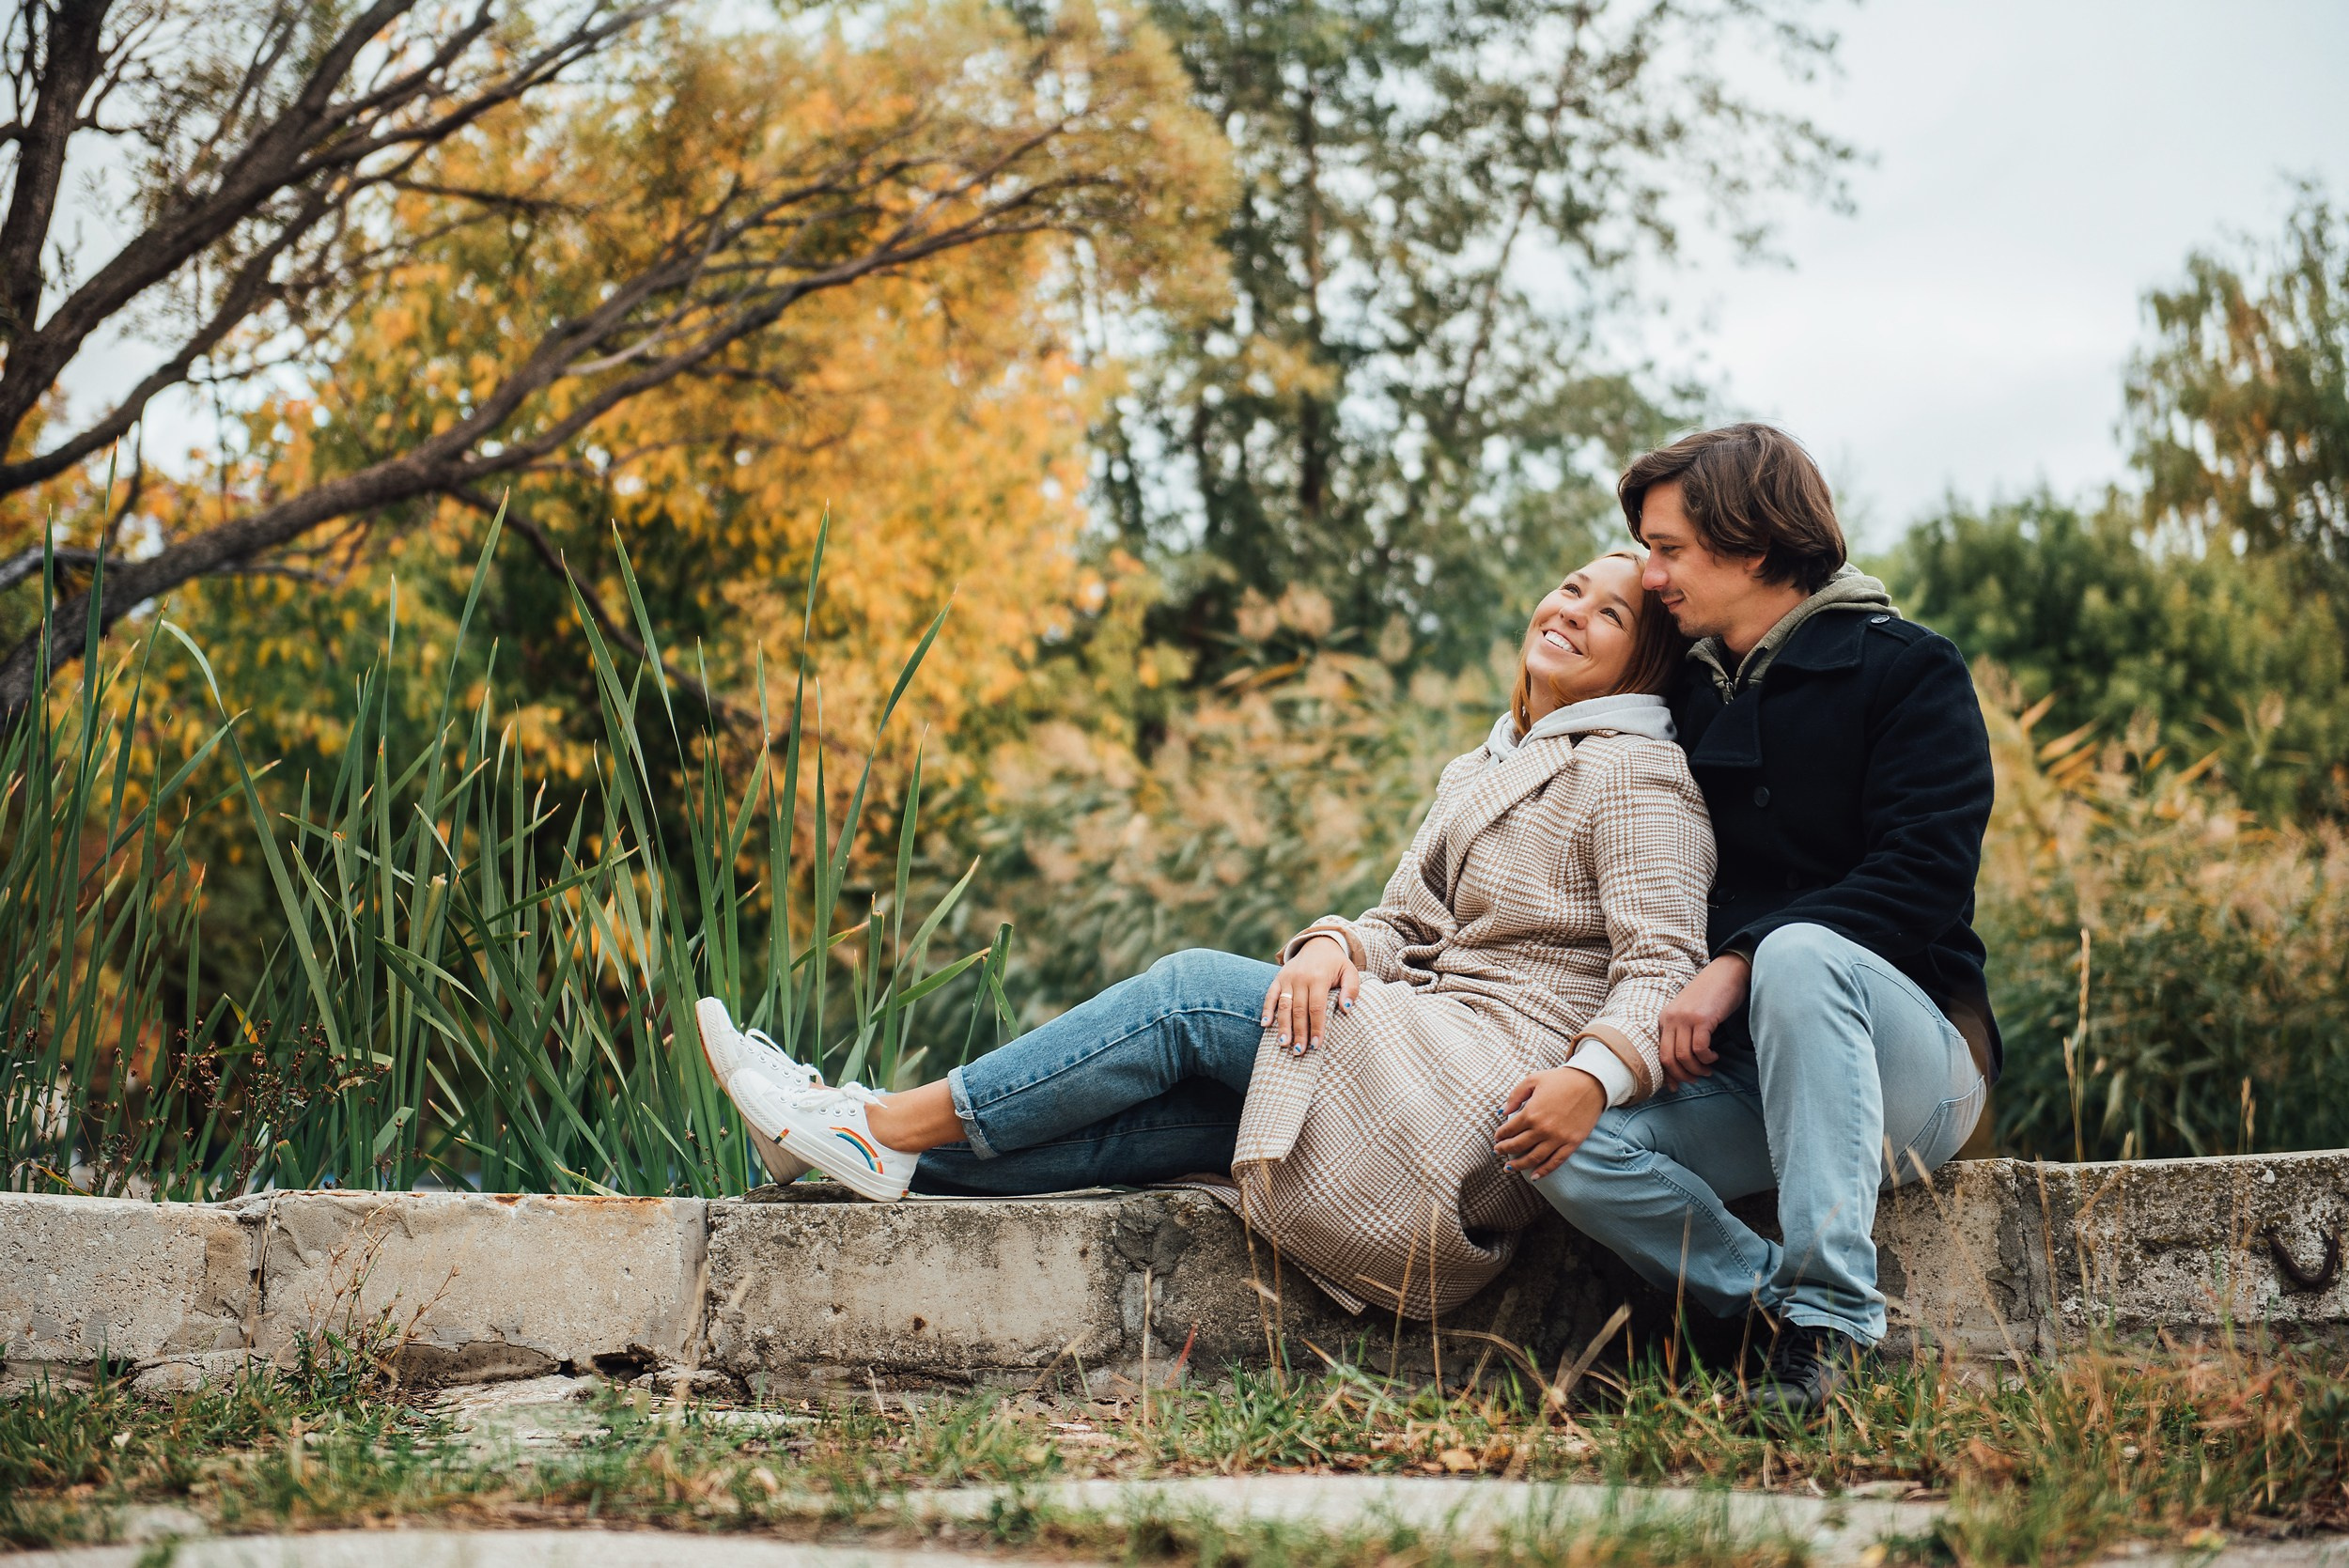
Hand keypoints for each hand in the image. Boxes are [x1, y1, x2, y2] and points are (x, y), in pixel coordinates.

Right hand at [1260, 934, 1360, 1053]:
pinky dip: (1266, 1009)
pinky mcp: (1278, 978)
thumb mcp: (1350, 972)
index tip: (1316, 1045)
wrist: (1318, 944)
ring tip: (1283, 1044)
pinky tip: (1265, 1025)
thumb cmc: (1337, 964)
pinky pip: (1270, 995)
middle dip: (1299, 1032)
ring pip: (1283, 1005)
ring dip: (1282, 1026)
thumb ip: (1351, 989)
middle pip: (1299, 1010)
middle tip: (1299, 1051)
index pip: (1317, 1007)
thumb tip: (1347, 1009)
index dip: (1316, 1027)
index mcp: (1319, 978)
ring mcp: (1287, 978)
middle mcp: (1301, 978)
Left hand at [1495, 1067, 1606, 1178]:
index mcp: (1531, 1113)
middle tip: (1497, 1152)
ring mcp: (1558, 1138)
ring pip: (1533, 1158)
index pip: (1509, 1130)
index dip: (1500, 1135)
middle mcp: (1542, 1129)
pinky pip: (1555, 1162)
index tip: (1496, 1138)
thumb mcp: (1533, 1079)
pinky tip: (1534, 1176)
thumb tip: (1502, 1112)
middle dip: (1504, 1150)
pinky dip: (1544, 1171)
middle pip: (1518, 1146)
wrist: (1591, 1083)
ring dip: (1519, 1165)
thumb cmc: (1561, 1079)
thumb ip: (1515, 1095)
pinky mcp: (1572, 1143)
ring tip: (1509, 1167)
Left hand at [1658, 953, 1749, 1087]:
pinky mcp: (1702, 1018)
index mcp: (1664, 1018)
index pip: (1658, 1053)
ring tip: (1708, 1068)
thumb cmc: (1710, 996)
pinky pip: (1700, 1048)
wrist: (1726, 972)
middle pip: (1668, 1058)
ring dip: (1697, 1068)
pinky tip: (1714, 1056)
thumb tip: (1682, 1062)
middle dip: (1682, 1075)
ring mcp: (1685, 1018)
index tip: (1676, 1086)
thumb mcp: (1688, 1012)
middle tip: (1696, 1078)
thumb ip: (1682, 1032)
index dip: (1667, 1074)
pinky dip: (1707, 1058)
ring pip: (1684, 1056)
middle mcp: (1671, 1018)